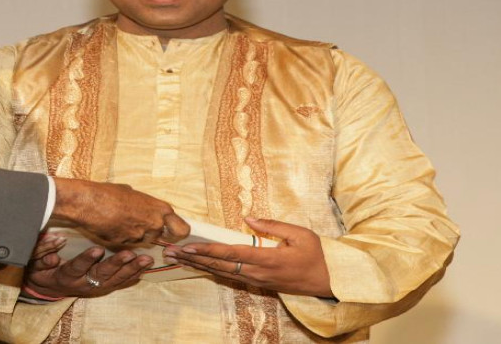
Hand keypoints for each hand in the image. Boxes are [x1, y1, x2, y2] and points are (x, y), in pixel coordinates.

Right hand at [23, 232, 151, 298]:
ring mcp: (95, 287)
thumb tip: (55, 246)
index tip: (97, 249)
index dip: (86, 259)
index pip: (77, 267)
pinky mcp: (103, 287)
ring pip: (115, 280)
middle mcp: (83, 284)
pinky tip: (144, 267)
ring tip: (145, 260)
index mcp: (66, 276)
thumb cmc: (42, 270)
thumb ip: (43, 253)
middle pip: (102, 274)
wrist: (49, 288)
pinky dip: (133, 276)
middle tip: (130, 254)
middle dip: (117, 264)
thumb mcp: (36, 262)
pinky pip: (120, 283)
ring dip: (131, 270)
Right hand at [50, 178, 188, 246]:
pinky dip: (121, 239)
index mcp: (160, 209)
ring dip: (134, 236)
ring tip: (119, 222)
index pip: (182, 230)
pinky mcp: (125, 245)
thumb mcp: (132, 193)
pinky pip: (127, 245)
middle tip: (138, 226)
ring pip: (142, 241)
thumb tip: (143, 206)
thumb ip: (144, 204)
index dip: (176, 233)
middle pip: (159, 237)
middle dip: (151, 234)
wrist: (88, 202)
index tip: (170, 232)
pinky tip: (111, 227)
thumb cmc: (109, 193)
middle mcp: (154, 224)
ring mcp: (140, 236)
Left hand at [163, 217, 332, 296]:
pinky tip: (200, 265)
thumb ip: (272, 225)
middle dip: (194, 258)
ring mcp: (257, 280)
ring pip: (223, 273)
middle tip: (171, 251)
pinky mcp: (259, 283)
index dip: (209, 250)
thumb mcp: (299, 234)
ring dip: (199, 265)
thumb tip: (248, 217)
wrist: (329, 281)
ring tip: (177, 257)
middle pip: (220, 266)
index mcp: (268, 259)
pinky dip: (213, 270)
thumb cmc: (316, 255)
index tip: (189, 246)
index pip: (232, 254)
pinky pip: (231, 276)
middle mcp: (258, 273)